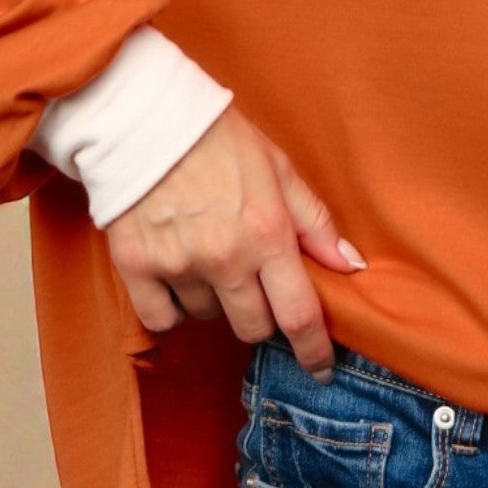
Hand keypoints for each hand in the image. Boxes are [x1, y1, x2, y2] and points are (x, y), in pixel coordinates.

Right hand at [103, 104, 365, 380]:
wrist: (145, 118)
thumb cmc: (218, 140)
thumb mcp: (279, 170)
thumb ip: (315, 223)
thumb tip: (350, 265)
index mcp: (267, 233)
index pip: (299, 315)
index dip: (314, 351)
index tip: (321, 368)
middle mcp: (225, 257)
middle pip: (253, 328)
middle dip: (260, 314)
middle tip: (252, 282)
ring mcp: (178, 265)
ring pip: (208, 318)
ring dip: (215, 300)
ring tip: (207, 255)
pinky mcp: (136, 268)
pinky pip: (163, 318)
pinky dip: (172, 306)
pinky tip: (177, 274)